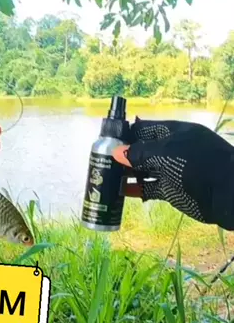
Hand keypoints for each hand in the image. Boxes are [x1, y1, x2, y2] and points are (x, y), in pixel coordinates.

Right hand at [112, 118, 233, 229]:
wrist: (226, 193)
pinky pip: (150, 188)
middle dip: (123, 156)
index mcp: (173, 133)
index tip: (106, 142)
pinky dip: (136, 189)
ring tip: (106, 177)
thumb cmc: (197, 164)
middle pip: (141, 150)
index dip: (125, 134)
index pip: (143, 129)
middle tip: (101, 162)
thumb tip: (116, 152)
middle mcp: (171, 150)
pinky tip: (121, 192)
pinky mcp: (172, 189)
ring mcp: (172, 170)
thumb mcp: (166, 154)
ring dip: (127, 174)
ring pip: (144, 170)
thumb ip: (140, 153)